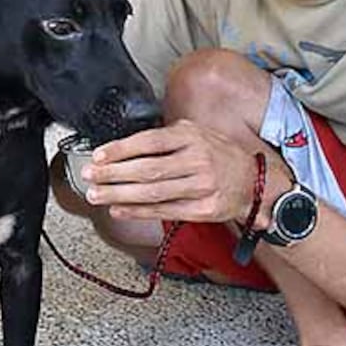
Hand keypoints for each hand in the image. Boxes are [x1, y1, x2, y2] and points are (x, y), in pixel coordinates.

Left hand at [83, 119, 268, 223]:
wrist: (254, 181)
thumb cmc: (219, 155)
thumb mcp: (197, 134)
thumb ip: (166, 138)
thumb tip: (125, 147)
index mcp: (192, 136)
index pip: (149, 141)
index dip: (121, 149)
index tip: (99, 156)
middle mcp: (198, 160)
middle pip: (147, 169)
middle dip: (113, 174)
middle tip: (91, 177)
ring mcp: (202, 186)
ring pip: (153, 192)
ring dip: (120, 195)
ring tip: (98, 195)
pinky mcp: (203, 209)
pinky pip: (164, 210)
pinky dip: (138, 211)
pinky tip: (120, 209)